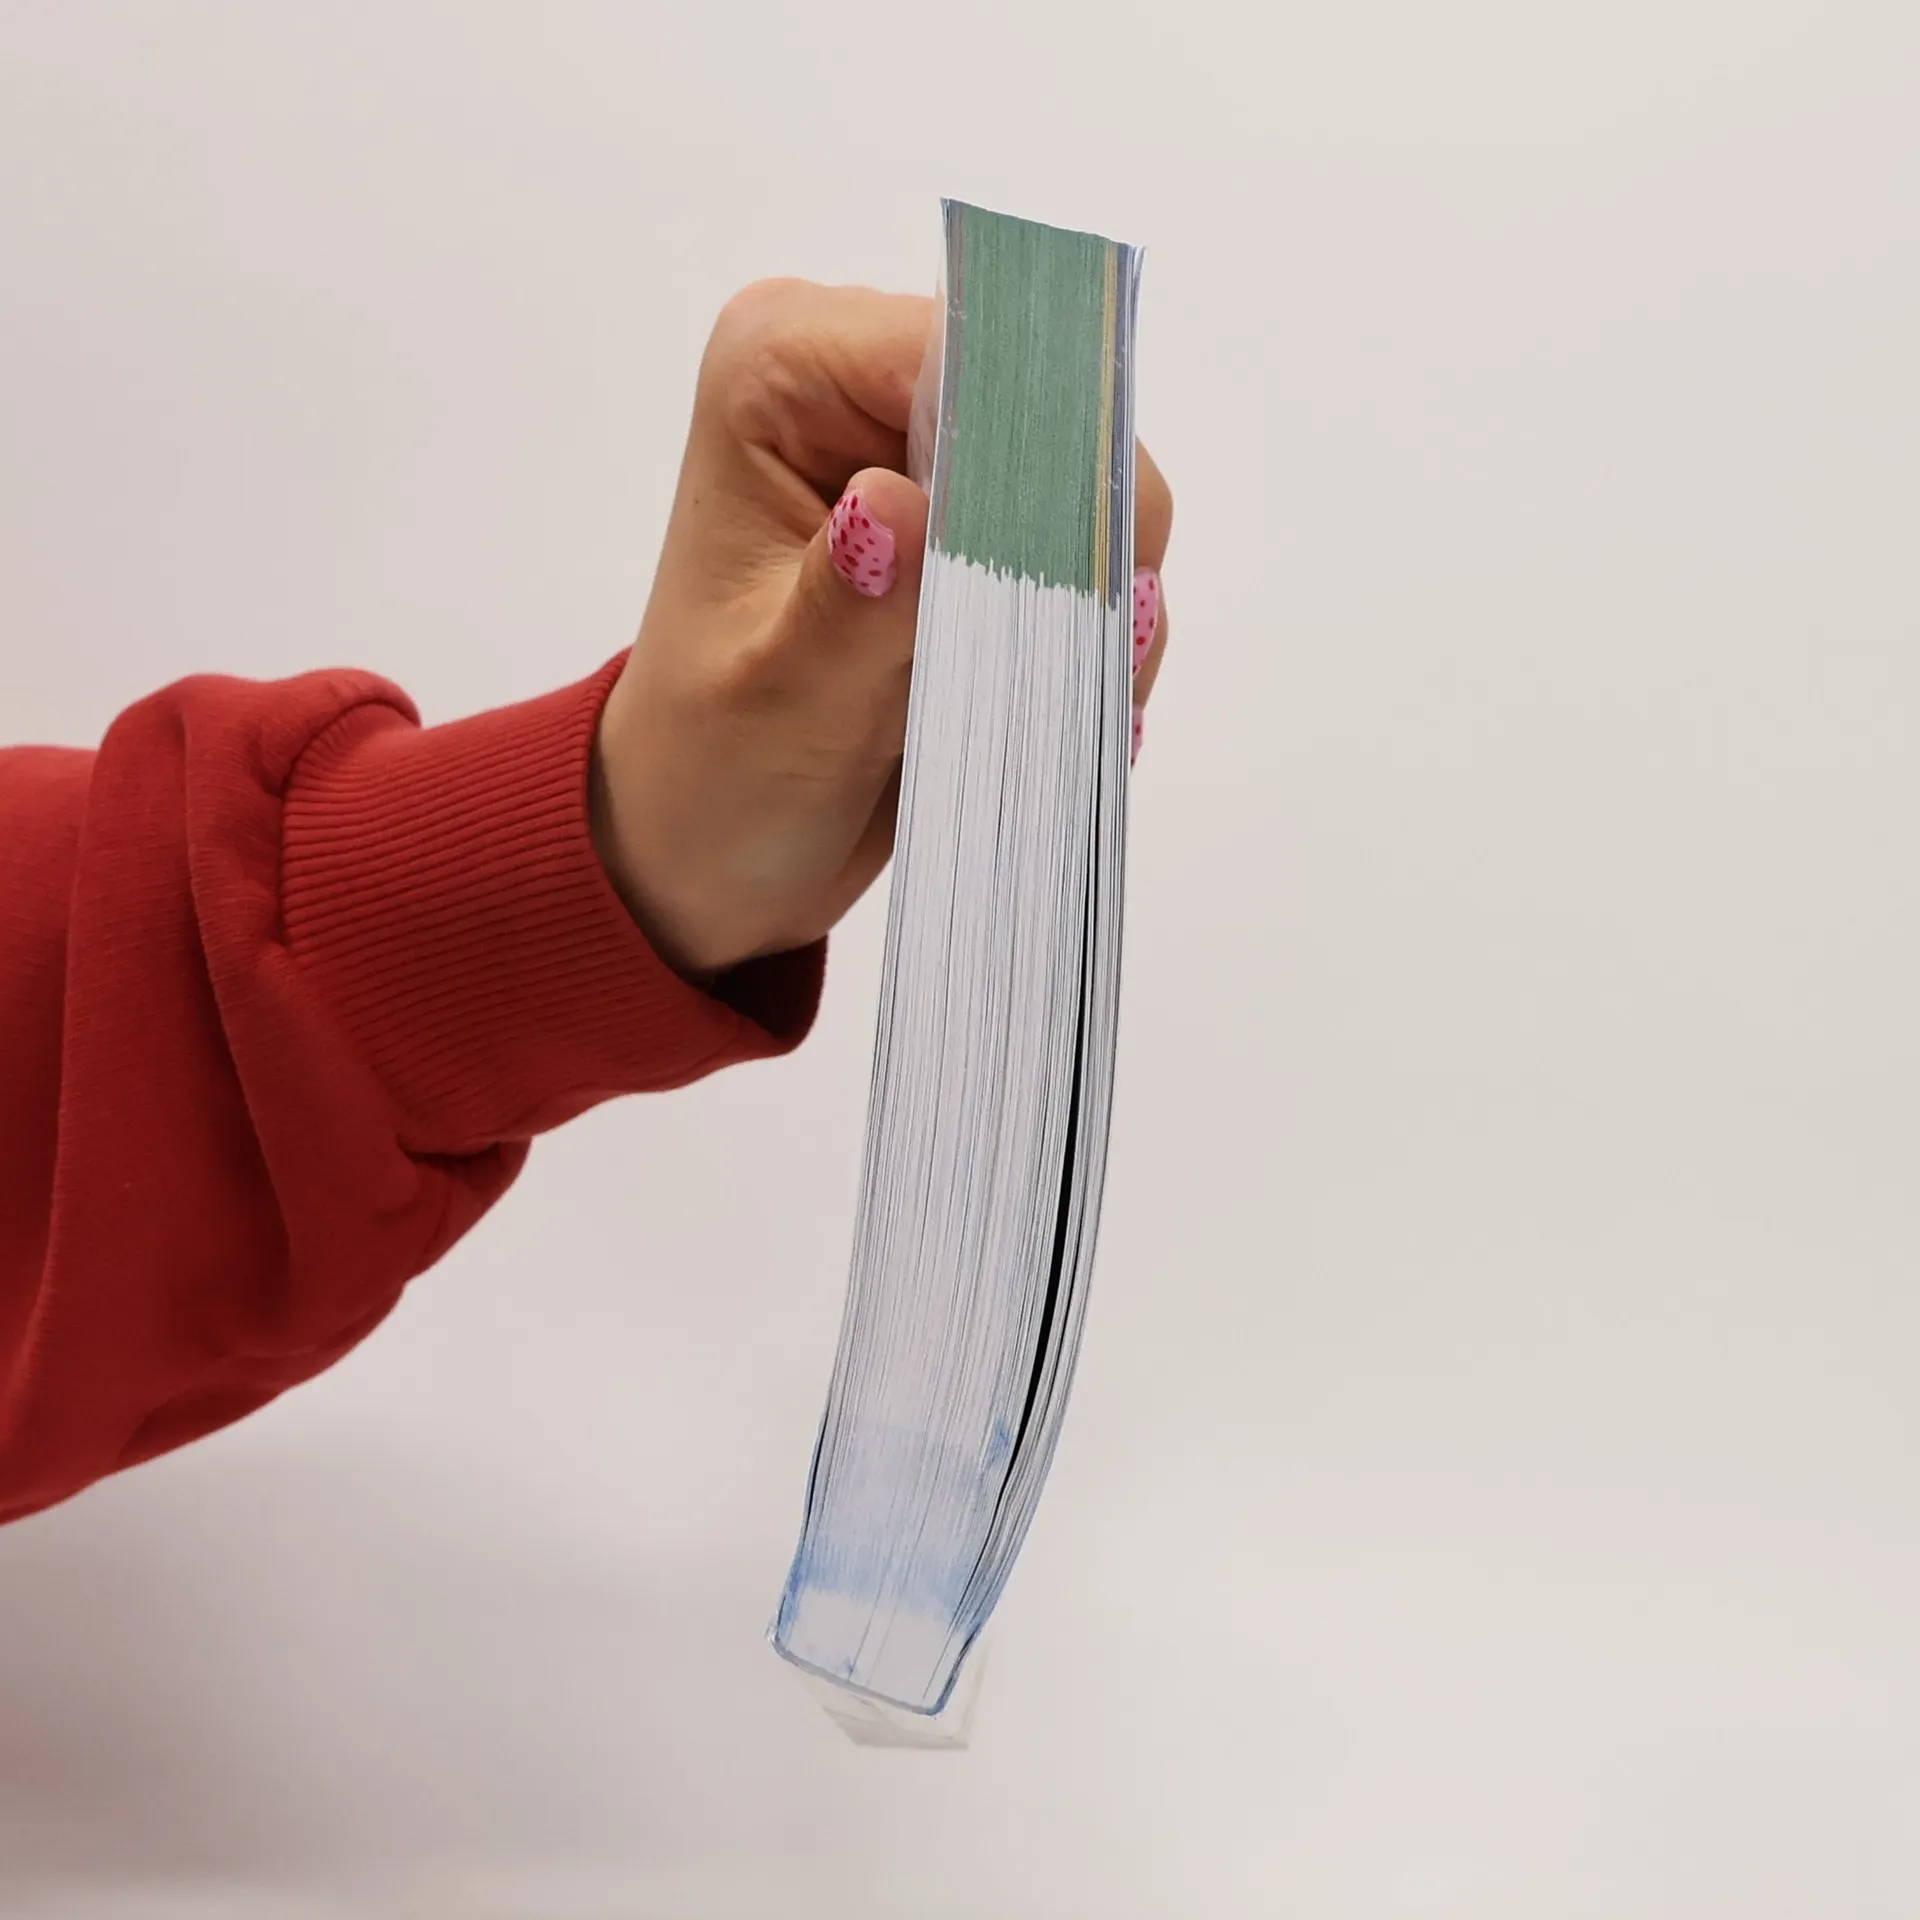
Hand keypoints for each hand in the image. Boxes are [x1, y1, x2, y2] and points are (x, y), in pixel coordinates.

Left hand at [592, 279, 1174, 980]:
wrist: (713, 844)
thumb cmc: (714, 770)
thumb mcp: (780, 701)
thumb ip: (852, 607)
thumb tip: (905, 508)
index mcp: (781, 371)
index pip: (962, 353)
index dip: (1034, 456)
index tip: (1061, 589)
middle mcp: (862, 376)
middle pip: (1053, 405)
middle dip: (1076, 544)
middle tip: (1056, 669)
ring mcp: (931, 444)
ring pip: (1098, 483)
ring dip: (1094, 603)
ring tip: (1043, 702)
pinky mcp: (980, 515)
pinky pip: (1097, 547)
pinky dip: (1093, 632)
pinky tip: (1046, 699)